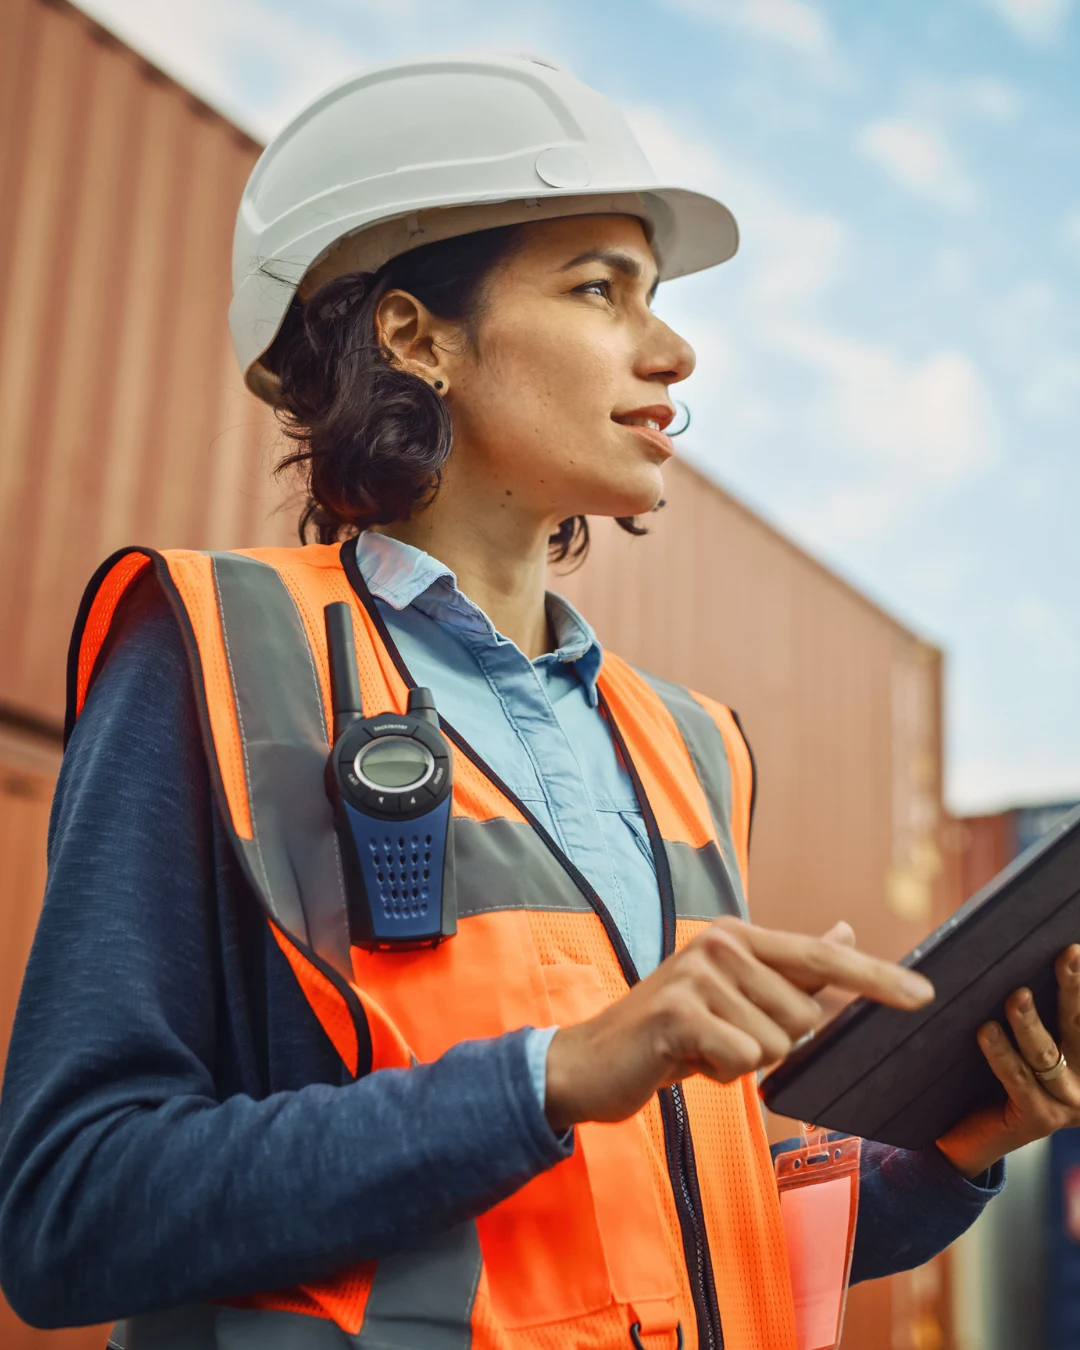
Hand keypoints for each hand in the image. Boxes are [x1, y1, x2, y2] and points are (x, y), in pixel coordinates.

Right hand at [544, 915, 933, 1131]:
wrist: (592, 1062)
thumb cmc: (671, 1033)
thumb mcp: (733, 995)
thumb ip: (791, 967)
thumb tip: (847, 929)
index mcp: (740, 937)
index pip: (823, 956)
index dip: (877, 977)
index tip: (925, 995)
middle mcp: (721, 944)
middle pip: (804, 1017)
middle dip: (773, 1044)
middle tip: (720, 1040)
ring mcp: (697, 975)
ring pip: (776, 1044)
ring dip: (742, 1062)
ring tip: (700, 1049)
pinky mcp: (680, 1012)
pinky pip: (743, 1059)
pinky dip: (720, 1074)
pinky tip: (685, 1062)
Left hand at [937, 944, 1079, 1179]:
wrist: (971, 1135)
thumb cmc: (993, 1071)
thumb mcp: (1022, 1035)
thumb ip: (1033, 1003)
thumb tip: (1035, 956)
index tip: (1079, 949)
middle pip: (1079, 1024)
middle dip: (1075, 987)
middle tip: (1068, 954)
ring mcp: (1068, 1103)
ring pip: (1047, 1053)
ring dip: (1030, 1022)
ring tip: (1016, 996)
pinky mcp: (1039, 1119)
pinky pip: (1019, 1081)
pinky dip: (1002, 1055)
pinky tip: (986, 1031)